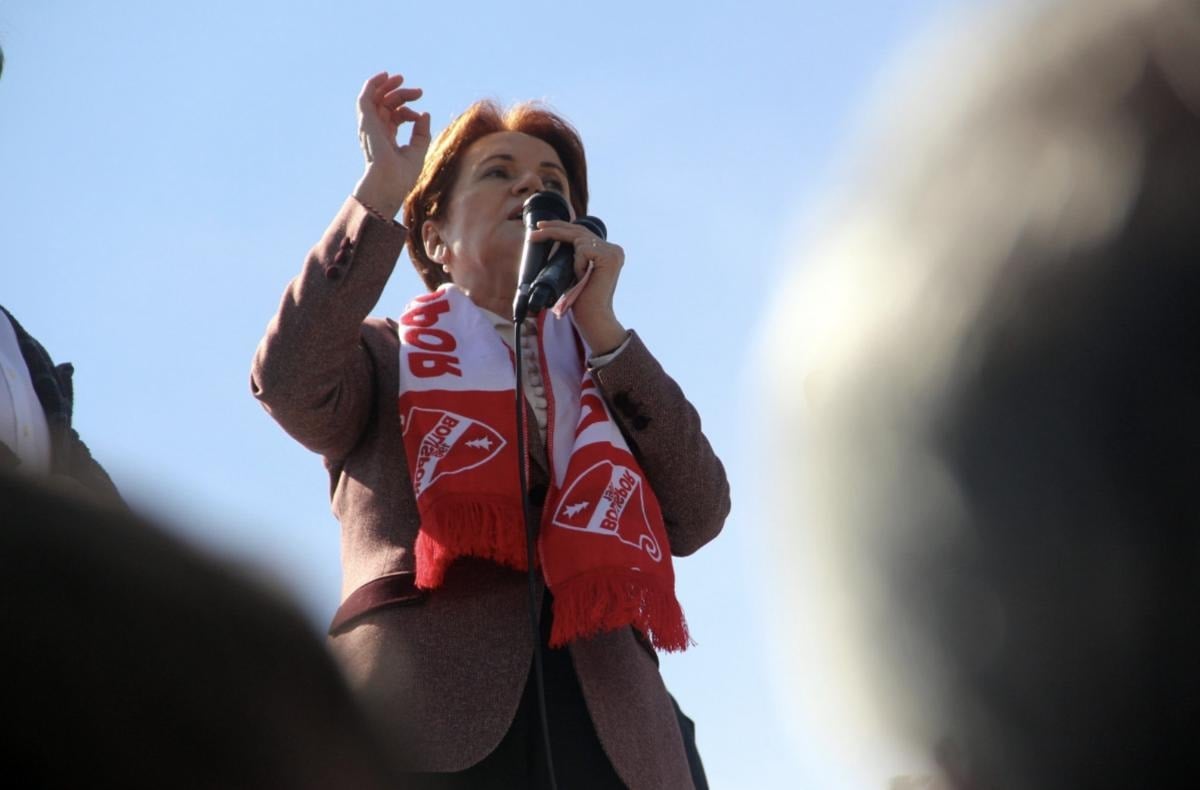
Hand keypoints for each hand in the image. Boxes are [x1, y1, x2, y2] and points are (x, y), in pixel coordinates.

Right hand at [352, 72, 430, 218]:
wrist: (388, 183)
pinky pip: (365, 99)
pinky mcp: (366, 122)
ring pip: (375, 99)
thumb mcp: (417, 152)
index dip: (408, 112)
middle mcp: (376, 132)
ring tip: (399, 78)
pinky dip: (372, 85)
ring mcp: (370, 127)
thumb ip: (421, 133)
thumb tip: (424, 114)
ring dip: (386, 86)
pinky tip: (384, 76)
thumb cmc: (401, 176)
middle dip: (402, 95)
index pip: (394, 117)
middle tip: (419, 92)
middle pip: (386, 106)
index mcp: (386, 140)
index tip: (419, 116)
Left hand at [530, 220, 627, 352]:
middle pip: (579, 229)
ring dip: (572, 259)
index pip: (582, 232)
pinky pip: (582, 250)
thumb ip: (575, 255)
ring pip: (578, 238)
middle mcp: (614, 249)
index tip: (541, 226)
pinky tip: (584, 277)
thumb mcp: (577, 272)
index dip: (561, 227)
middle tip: (536, 228)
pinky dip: (577, 263)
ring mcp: (613, 252)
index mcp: (608, 252)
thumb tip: (556, 235)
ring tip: (579, 277)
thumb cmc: (582, 300)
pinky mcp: (608, 256)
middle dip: (554, 227)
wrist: (592, 317)